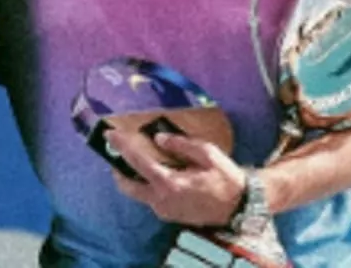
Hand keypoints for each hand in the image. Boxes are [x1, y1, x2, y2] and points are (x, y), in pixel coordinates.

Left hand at [107, 130, 246, 226]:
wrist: (240, 206)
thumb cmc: (225, 178)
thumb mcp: (207, 154)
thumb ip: (181, 145)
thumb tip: (158, 139)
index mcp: (169, 184)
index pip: (137, 163)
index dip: (122, 147)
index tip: (110, 135)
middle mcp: (161, 200)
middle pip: (126, 184)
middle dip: (118, 167)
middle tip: (117, 151)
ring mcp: (163, 211)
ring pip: (136, 193)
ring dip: (131, 176)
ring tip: (135, 158)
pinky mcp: (168, 215)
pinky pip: (148, 197)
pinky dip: (144, 184)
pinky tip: (154, 171)